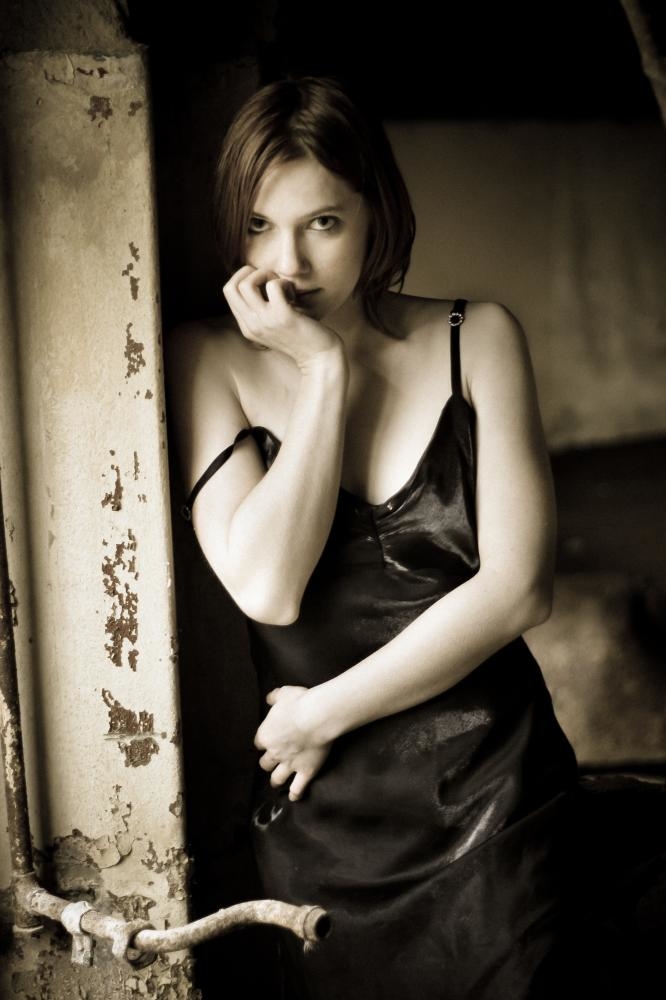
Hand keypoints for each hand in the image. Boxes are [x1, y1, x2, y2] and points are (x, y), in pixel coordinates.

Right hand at [222, 265, 345, 371]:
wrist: (320, 357)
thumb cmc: (302, 337)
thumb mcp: (274, 325)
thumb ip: (260, 310)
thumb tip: (255, 279)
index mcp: (247, 327)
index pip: (229, 292)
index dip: (244, 277)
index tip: (263, 281)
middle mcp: (252, 325)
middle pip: (231, 287)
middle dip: (250, 273)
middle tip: (271, 280)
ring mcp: (266, 321)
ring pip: (247, 284)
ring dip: (266, 275)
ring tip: (282, 286)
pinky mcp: (283, 316)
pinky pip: (274, 285)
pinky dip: (284, 282)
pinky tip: (294, 294)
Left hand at [254, 685, 333, 800]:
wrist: (316, 717)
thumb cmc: (299, 702)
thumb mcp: (284, 693)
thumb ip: (274, 697)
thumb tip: (269, 698)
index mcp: (266, 735)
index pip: (259, 742)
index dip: (264, 741)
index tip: (268, 740)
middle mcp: (274, 753)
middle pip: (265, 763)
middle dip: (268, 762)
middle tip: (272, 761)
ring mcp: (290, 764)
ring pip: (277, 778)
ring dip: (276, 780)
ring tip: (276, 782)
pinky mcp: (305, 772)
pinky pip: (298, 788)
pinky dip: (295, 794)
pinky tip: (294, 797)